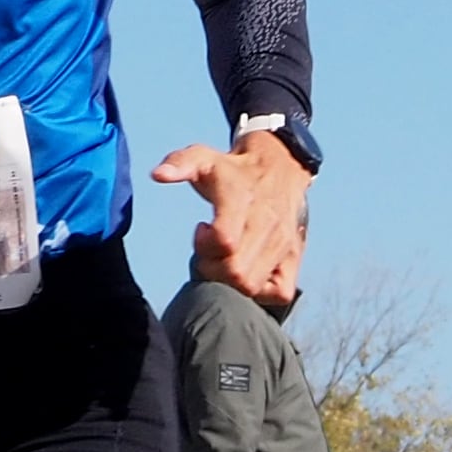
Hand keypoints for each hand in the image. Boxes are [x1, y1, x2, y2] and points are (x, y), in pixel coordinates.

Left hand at [153, 122, 309, 301]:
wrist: (280, 168)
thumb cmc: (233, 170)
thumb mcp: (203, 157)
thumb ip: (178, 164)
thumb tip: (157, 175)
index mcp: (243, 199)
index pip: (225, 241)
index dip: (204, 245)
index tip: (201, 230)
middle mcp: (268, 223)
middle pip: (236, 272)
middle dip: (212, 268)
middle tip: (210, 251)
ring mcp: (284, 243)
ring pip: (252, 285)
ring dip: (231, 281)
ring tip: (227, 259)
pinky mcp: (294, 257)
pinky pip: (280, 293)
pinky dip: (261, 292)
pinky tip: (248, 270)